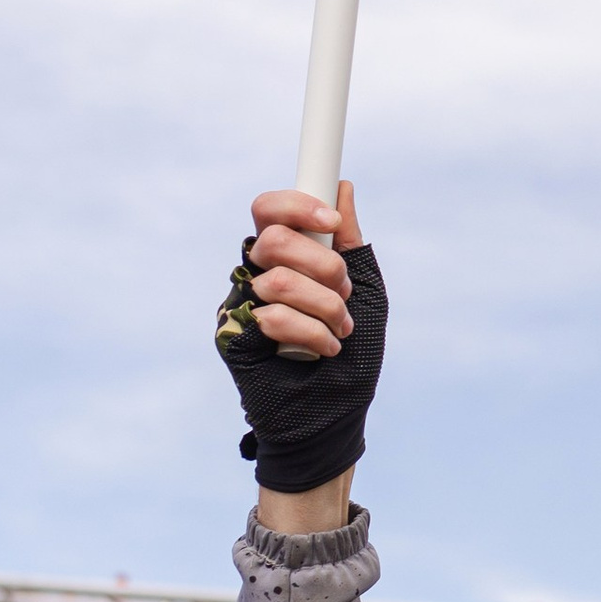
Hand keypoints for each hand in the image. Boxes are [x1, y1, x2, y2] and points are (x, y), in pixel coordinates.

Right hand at [219, 183, 387, 509]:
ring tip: (339, 330)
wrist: (339, 414)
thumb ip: (349, 243)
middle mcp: (258, 273)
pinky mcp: (233, 336)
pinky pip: (270, 316)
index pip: (270, 210)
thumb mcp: (367, 292)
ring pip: (277, 278)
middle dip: (324, 267)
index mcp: (286, 256)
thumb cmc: (354, 354)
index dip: (297, 206)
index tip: (331, 222)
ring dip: (324, 307)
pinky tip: (322, 351)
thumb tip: (343, 187)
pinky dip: (309, 334)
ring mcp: (243, 304)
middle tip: (345, 295)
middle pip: (274, 237)